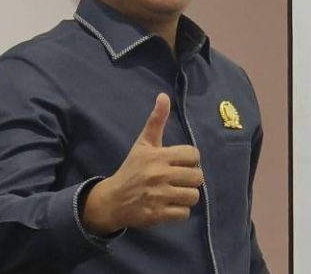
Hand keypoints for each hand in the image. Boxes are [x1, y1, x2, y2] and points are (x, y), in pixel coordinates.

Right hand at [81, 93, 202, 234]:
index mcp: (158, 156)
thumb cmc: (132, 169)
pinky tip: (169, 205)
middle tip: (179, 179)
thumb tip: (164, 95)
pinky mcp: (158, 214)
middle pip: (197, 177)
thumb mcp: (143, 144)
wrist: (113, 199)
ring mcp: (159, 196)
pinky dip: (179, 211)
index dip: (190, 159)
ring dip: (186, 196)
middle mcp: (159, 175)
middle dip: (191, 179)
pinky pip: (184, 214)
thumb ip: (156, 120)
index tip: (180, 163)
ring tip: (175, 193)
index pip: (193, 154)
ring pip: (193, 196)